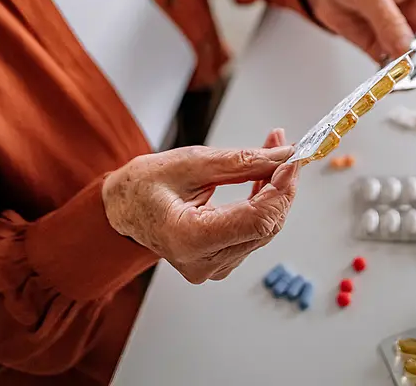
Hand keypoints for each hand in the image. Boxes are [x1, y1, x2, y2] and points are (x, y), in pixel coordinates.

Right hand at [102, 132, 298, 283]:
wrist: (123, 208)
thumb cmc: (144, 185)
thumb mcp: (191, 162)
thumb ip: (241, 161)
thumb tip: (283, 156)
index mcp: (189, 239)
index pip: (256, 221)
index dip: (281, 191)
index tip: (292, 161)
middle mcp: (203, 262)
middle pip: (264, 226)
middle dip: (281, 186)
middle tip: (285, 148)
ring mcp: (212, 267)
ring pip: (263, 229)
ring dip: (274, 192)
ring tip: (273, 154)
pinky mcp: (219, 261)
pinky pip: (253, 232)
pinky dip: (262, 203)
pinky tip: (263, 178)